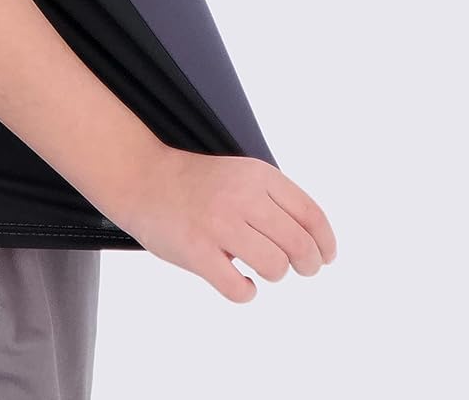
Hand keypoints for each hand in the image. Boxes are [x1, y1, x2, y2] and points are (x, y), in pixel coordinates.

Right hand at [119, 145, 337, 302]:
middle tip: (300, 270)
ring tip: (259, 268)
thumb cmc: (197, 184)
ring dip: (274, 274)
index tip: (326, 257)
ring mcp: (218, 224)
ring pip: (275, 267)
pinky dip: (245, 291)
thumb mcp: (241, 175)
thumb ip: (274, 200)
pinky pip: (239, 288)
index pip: (310, 215)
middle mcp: (242, 196)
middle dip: (307, 265)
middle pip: (299, 245)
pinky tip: (238, 281)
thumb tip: (315, 243)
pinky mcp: (197, 251)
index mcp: (257, 175)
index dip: (325, 243)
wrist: (142, 178)